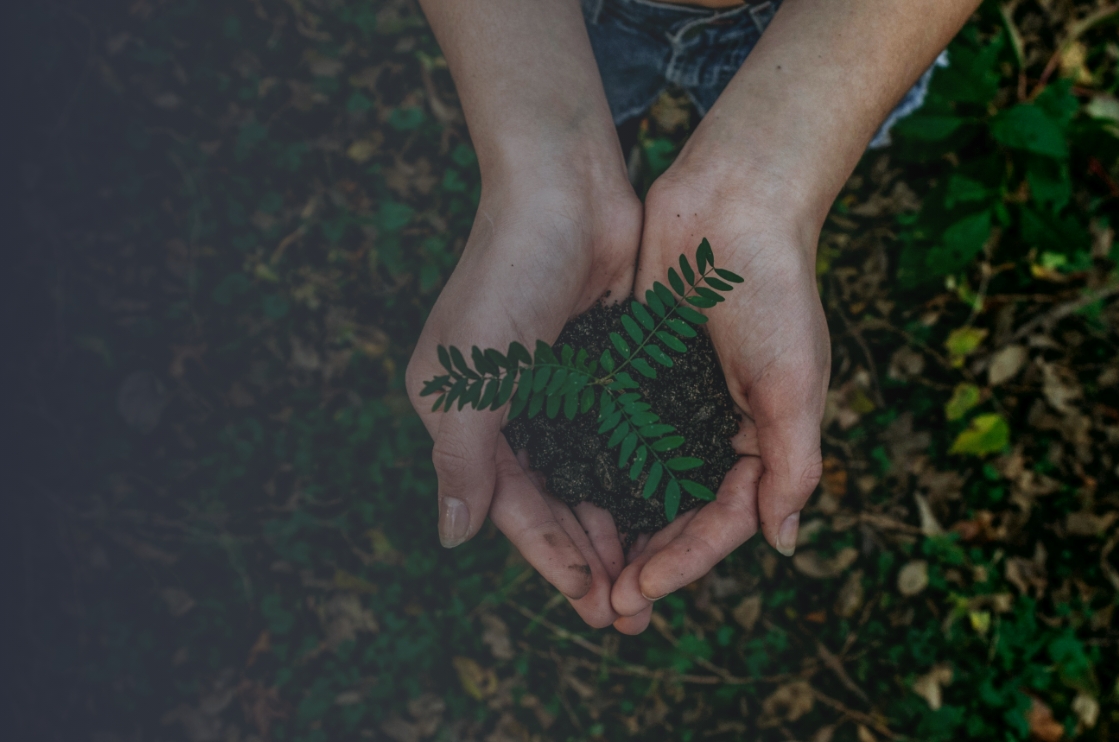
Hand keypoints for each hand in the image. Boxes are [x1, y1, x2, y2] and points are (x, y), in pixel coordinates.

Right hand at [405, 171, 641, 627]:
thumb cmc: (508, 275)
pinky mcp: (602, 367)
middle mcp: (509, 409)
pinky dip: (638, 476)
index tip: (592, 603)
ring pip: (589, 478)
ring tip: (650, 576)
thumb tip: (453, 538)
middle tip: (630, 611)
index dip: (551, 558)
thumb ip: (462, 459)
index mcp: (466, 416)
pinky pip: (620, 438)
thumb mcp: (471, 374)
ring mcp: (558, 389)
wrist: (565, 188)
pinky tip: (665, 509)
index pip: (511, 507)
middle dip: (588, 557)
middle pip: (552, 502)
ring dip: (616, 526)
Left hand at [610, 170, 829, 633]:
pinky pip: (613, 432)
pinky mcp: (636, 371)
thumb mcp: (794, 383)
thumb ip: (792, 464)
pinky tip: (561, 497)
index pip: (723, 520)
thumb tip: (782, 544)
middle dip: (646, 560)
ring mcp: (674, 401)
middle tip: (606, 605)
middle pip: (678, 513)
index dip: (685, 561)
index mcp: (761, 438)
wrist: (734, 201)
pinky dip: (593, 467)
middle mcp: (716, 428)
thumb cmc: (775, 290)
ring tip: (582, 570)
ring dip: (616, 527)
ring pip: (641, 482)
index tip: (641, 590)